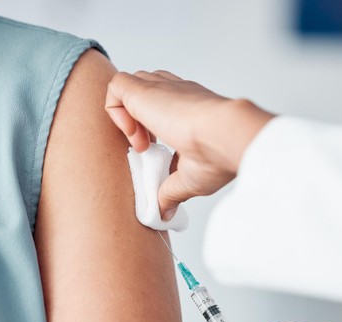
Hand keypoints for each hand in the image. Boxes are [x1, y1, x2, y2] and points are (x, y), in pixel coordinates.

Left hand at [105, 70, 273, 218]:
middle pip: (144, 92)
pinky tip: (132, 135)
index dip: (151, 127)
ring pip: (129, 87)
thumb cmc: (218, 155)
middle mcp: (175, 92)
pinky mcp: (144, 89)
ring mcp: (161, 87)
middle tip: (146, 148)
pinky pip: (116, 87)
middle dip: (136, 120)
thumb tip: (165, 213)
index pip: (163, 105)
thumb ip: (172, 192)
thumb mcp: (190, 178)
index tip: (155, 152)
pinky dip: (115, 111)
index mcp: (190, 108)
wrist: (226, 136)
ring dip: (126, 117)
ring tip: (140, 144)